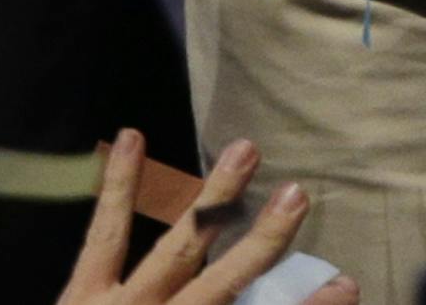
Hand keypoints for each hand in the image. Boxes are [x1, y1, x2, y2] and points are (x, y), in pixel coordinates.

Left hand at [59, 130, 358, 304]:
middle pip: (220, 286)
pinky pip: (103, 238)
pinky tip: (131, 138)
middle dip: (260, 243)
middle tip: (298, 193)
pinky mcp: (79, 299)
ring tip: (245, 150)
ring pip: (174, 249)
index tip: (346, 284)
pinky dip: (117, 187)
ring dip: (212, 199)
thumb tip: (262, 297)